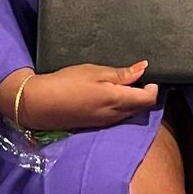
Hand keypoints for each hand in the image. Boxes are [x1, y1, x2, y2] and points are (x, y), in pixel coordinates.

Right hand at [0, 61, 159, 133]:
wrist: (40, 105)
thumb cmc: (67, 83)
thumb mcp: (95, 72)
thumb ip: (121, 74)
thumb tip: (143, 69)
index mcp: (118, 101)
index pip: (149, 99)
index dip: (153, 87)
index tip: (147, 75)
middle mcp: (115, 116)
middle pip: (141, 108)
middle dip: (143, 93)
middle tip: (134, 77)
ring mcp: (105, 123)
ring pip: (129, 113)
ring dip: (131, 100)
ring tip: (120, 83)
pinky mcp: (96, 124)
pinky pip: (117, 116)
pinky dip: (120, 106)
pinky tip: (107, 94)